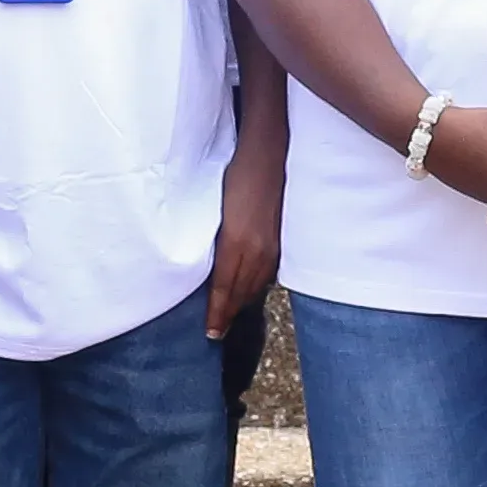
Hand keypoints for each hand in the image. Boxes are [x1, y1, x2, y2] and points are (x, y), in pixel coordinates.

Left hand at [205, 165, 281, 339]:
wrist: (266, 154)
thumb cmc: (233, 175)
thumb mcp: (214, 210)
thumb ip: (213, 241)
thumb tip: (206, 264)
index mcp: (236, 244)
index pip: (224, 289)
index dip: (217, 313)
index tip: (210, 333)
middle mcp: (257, 251)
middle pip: (241, 293)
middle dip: (228, 314)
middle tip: (217, 332)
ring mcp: (272, 246)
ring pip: (256, 285)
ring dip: (242, 302)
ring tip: (230, 315)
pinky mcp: (280, 240)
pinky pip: (267, 273)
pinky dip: (255, 286)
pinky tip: (249, 289)